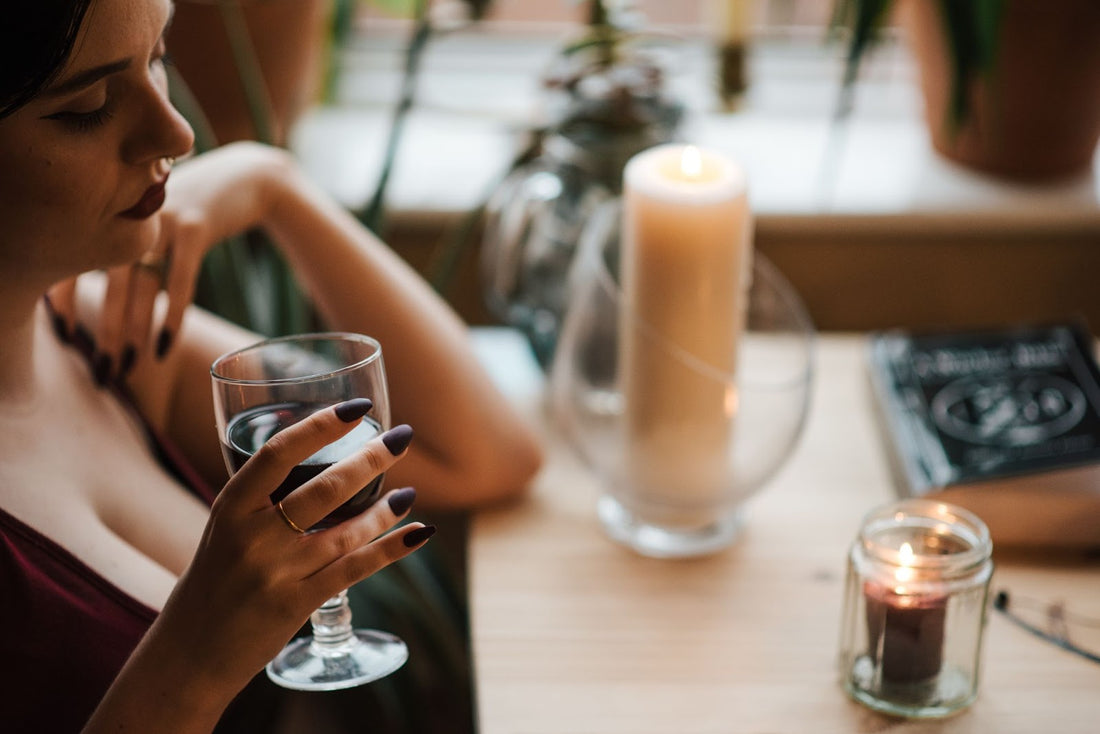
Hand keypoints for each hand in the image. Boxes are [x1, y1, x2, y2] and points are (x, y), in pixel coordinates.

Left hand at [44, 142, 293, 381]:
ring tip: (130, 367)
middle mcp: (130, 213)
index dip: (66, 300)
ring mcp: (162, 218)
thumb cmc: (198, 208)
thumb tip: (111, 304)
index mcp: (115, 213)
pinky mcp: (196, 226)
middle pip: (110, 282)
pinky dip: (171, 315)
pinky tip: (164, 346)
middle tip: (103, 372)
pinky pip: (179, 279)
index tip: (66, 339)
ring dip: (134, 330)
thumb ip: (134, 248)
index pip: (77, 259)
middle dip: (106, 331)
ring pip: (141, 284)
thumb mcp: (160, 221)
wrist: (248, 175)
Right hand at [152, 401, 431, 697]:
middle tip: (401, 437)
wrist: (189, 654)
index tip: (355, 409)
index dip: (320, 426)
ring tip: (408, 493)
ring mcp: (275, 572)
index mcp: (231, 507)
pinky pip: (354, 569)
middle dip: (370, 458)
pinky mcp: (296, 605)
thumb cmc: (215, 581)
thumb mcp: (225, 531)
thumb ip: (262, 500)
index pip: (278, 453)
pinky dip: (392, 547)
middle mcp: (252, 536)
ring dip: (386, 508)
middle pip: (324, 488)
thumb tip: (320, 459)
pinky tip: (418, 532)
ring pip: (346, 530)